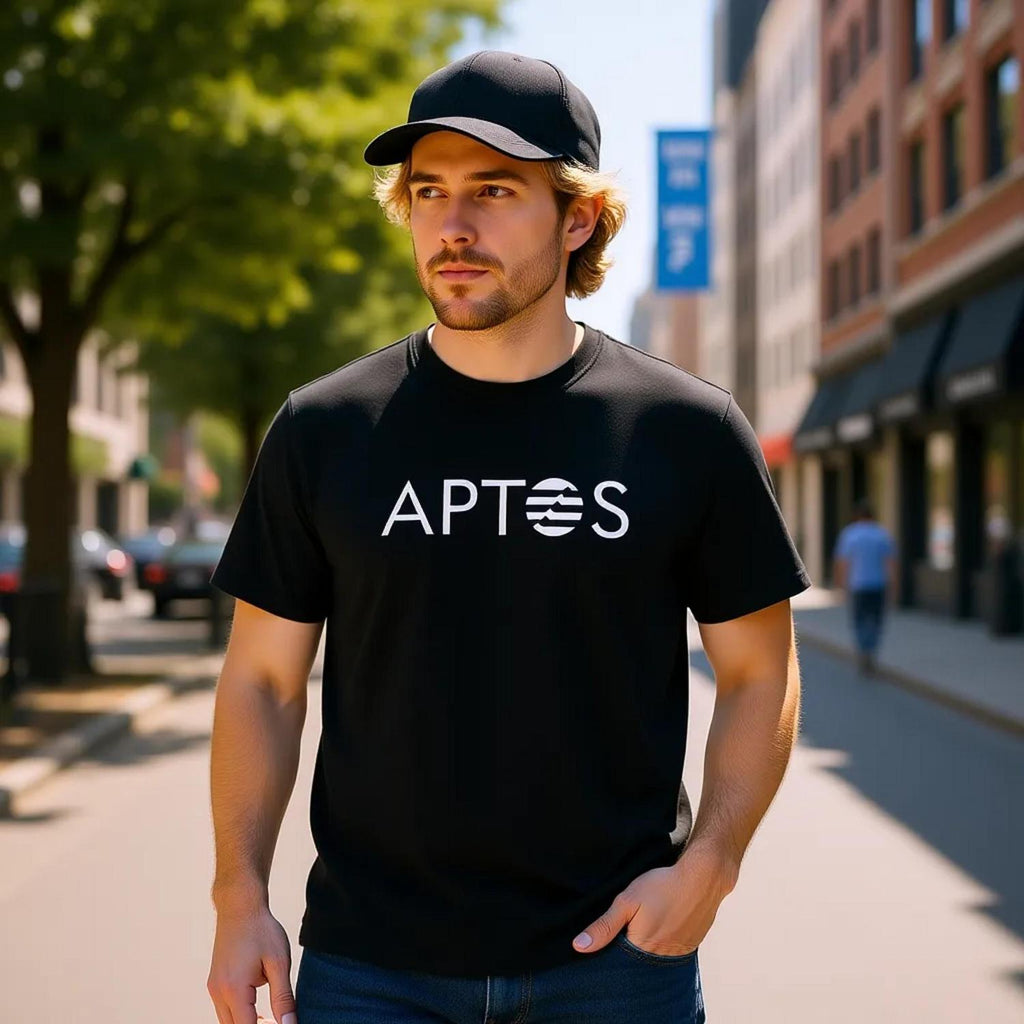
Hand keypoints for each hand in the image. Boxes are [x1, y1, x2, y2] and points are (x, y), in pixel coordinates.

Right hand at [207, 903, 297, 1023]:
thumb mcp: (279, 962)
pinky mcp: (214, 982)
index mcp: (234, 990)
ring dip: (247, 1022)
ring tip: (270, 1016)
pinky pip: (225, 1008)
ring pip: (228, 1020)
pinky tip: (257, 1006)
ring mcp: (213, 987)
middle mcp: (218, 992)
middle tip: (277, 1021)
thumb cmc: (261, 929)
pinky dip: (240, 1013)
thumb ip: (283, 997)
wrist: (240, 906)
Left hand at [572, 841, 737, 955]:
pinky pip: (672, 952)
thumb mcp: (627, 901)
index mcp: (642, 948)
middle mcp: (662, 957)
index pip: (620, 964)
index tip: (607, 943)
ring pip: (655, 959)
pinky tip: (662, 927)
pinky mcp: (691, 945)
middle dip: (629, 953)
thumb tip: (579, 946)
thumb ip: (604, 925)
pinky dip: (664, 944)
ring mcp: (679, 952)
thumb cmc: (662, 886)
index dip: (612, 954)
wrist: (703, 877)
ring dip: (647, 948)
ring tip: (645, 927)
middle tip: (628, 929)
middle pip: (638, 963)